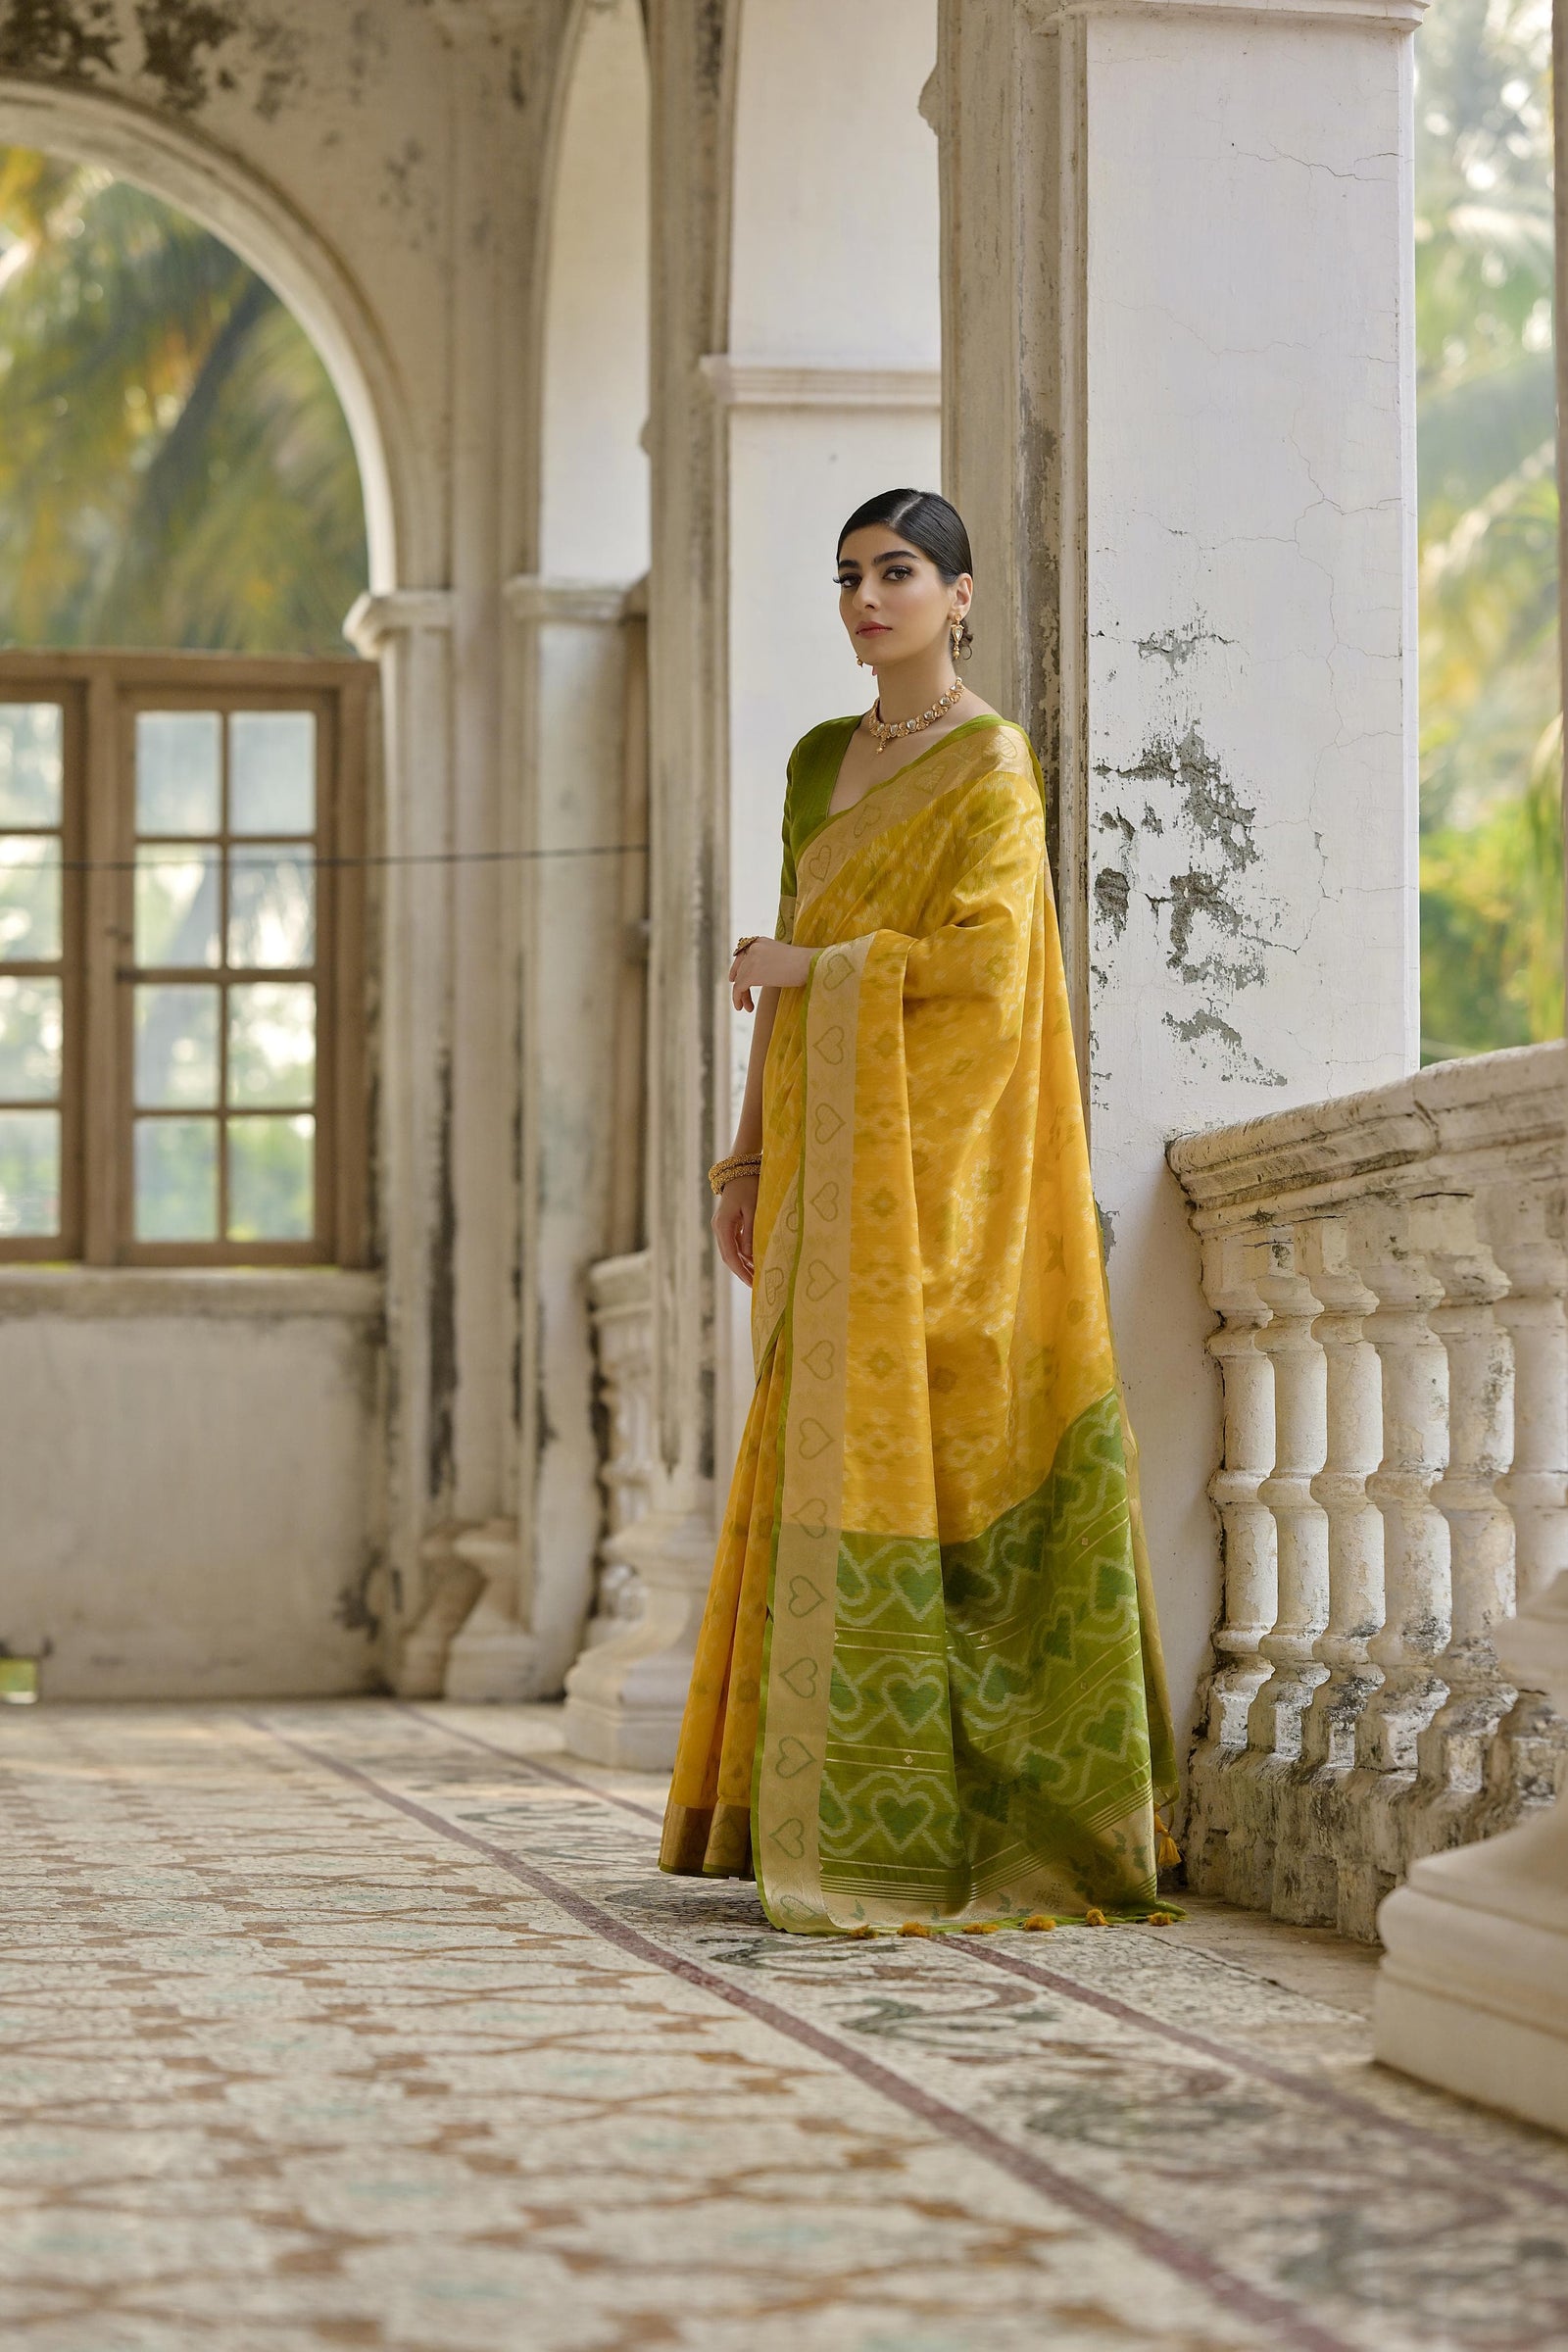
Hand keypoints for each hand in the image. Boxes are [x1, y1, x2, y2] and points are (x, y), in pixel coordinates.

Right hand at [712, 1170, 759, 1285]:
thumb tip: (749, 1256)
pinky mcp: (728, 1223)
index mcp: (723, 1225)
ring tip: (757, 1276)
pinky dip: (743, 1254)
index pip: (731, 1255)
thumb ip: (751, 1233)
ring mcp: (722, 1226)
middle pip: (729, 1256)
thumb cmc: (749, 1186)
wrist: (740, 1168)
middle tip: (756, 1285)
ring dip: (743, 1264)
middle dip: (741, 1272)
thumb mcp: (753, 1209)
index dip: (741, 1271)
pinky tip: (754, 1260)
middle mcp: (719, 1228)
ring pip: (731, 1251)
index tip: (753, 1283)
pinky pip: (734, 1243)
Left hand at [731, 937, 813, 1010]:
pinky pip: (738, 988)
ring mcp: (751, 959)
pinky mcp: (751, 973)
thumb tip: (763, 975)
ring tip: (747, 1008)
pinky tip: (743, 1008)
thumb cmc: (805, 964)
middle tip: (740, 999)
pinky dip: (738, 999)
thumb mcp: (782, 957)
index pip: (742, 955)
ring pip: (739, 980)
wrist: (809, 964)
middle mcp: (753, 948)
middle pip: (740, 968)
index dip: (736, 968)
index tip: (733, 979)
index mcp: (760, 941)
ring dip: (741, 996)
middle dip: (739, 985)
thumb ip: (768, 962)